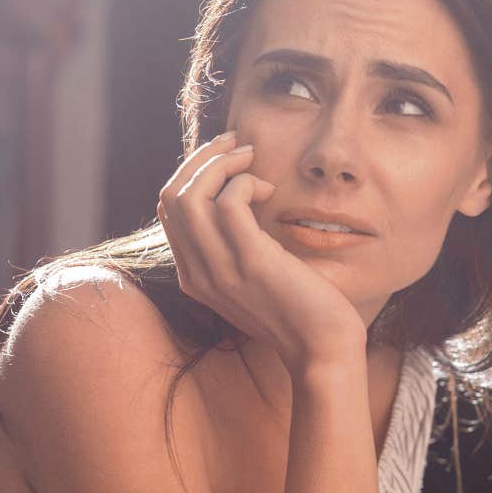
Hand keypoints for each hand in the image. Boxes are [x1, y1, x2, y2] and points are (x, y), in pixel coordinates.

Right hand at [156, 132, 366, 369]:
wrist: (322, 349)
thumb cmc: (297, 309)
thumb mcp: (252, 278)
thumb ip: (234, 247)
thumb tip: (235, 197)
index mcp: (193, 276)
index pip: (168, 210)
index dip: (191, 173)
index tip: (223, 156)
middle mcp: (197, 273)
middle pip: (171, 196)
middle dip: (201, 158)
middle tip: (236, 143)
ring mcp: (220, 269)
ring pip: (191, 195)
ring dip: (221, 162)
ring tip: (250, 157)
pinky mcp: (250, 262)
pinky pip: (229, 202)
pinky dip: (245, 181)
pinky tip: (269, 188)